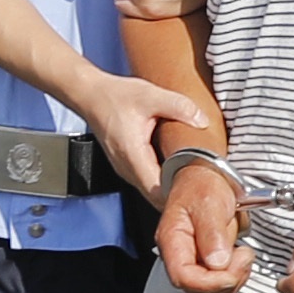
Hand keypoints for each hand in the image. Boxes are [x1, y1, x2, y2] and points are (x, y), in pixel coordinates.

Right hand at [81, 65, 205, 197]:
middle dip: (178, 195)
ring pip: (150, 192)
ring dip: (169, 189)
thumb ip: (179, 106)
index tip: (197, 188)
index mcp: (132, 155)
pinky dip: (161, 181)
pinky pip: (146, 182)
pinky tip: (175, 170)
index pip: (158, 190)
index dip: (179, 193)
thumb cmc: (113, 97)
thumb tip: (202, 120)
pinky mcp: (125, 165)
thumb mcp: (150, 96)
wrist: (91, 95)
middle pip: (156, 197)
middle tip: (201, 186)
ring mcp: (124, 169)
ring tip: (191, 180)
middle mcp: (126, 168)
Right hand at [157, 160, 255, 292]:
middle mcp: (179, 256)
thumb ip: (212, 232)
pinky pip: (220, 286)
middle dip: (226, 281)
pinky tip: (240, 260)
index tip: (231, 271)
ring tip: (243, 256)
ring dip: (233, 281)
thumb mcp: (209, 202)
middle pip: (197, 291)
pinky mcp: (206, 266)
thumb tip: (217, 262)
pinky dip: (235, 278)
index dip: (210, 282)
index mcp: (172, 241)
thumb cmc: (202, 186)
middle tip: (243, 257)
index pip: (183, 277)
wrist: (205, 179)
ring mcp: (193, 263)